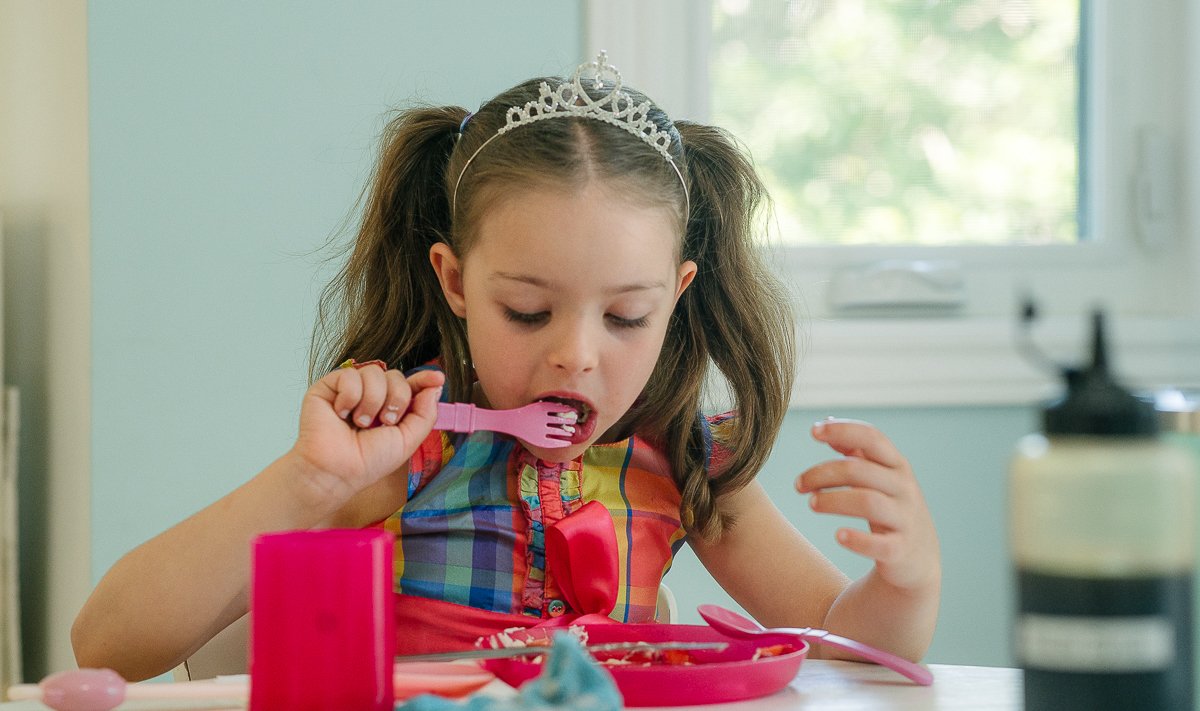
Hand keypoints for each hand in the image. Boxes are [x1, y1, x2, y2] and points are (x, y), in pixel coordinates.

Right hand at [290, 363, 444, 502]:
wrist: (336, 470)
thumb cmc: (368, 461)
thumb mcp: (407, 440)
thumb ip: (425, 414)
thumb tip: (435, 386)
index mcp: (390, 408)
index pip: (410, 385)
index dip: (424, 379)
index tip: (437, 378)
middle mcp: (372, 396)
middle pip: (396, 376)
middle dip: (396, 398)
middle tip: (385, 421)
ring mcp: (350, 389)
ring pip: (374, 372)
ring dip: (372, 401)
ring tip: (361, 423)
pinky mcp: (329, 386)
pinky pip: (350, 375)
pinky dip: (350, 396)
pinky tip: (342, 414)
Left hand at [796, 418, 939, 592]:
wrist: (918, 559)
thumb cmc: (891, 509)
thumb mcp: (880, 477)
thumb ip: (856, 451)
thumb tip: (827, 423)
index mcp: (897, 466)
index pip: (872, 438)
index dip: (843, 430)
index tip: (813, 431)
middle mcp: (904, 488)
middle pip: (859, 470)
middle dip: (823, 473)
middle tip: (798, 484)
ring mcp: (905, 519)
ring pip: (867, 502)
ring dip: (833, 500)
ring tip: (811, 503)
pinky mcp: (900, 550)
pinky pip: (880, 544)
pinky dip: (857, 540)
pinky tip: (838, 536)